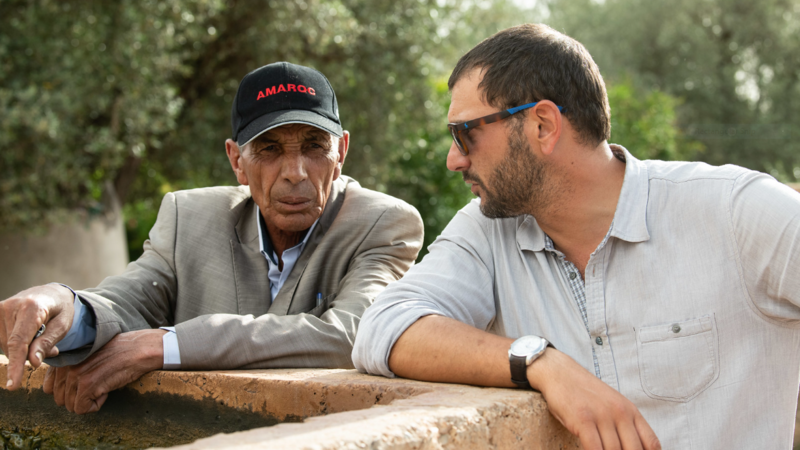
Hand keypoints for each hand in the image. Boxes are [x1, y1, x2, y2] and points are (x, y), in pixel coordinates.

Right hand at [0, 284, 74, 389]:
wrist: (50, 293)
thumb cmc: (60, 310)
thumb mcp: (63, 325)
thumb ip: (47, 343)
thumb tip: (32, 363)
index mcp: (31, 307)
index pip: (19, 342)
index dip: (16, 365)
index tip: (12, 385)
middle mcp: (10, 306)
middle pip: (13, 347)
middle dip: (30, 354)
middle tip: (50, 347)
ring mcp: (0, 309)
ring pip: (6, 346)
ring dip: (23, 349)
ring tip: (39, 337)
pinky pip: (1, 341)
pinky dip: (14, 345)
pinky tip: (28, 338)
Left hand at [42, 329, 165, 413]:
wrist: (138, 349)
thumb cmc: (117, 352)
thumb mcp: (87, 355)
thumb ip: (70, 366)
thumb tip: (59, 388)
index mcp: (64, 357)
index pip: (48, 387)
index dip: (67, 391)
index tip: (85, 383)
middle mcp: (65, 365)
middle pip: (59, 399)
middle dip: (78, 398)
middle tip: (97, 384)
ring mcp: (75, 375)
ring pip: (70, 406)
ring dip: (88, 401)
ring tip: (102, 386)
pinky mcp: (87, 386)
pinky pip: (82, 409)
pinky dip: (95, 405)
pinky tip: (106, 391)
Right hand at [528, 348, 660, 449]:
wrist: (561, 373)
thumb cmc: (585, 394)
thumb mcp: (612, 405)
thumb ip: (625, 425)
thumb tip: (632, 447)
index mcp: (630, 410)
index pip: (651, 443)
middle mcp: (620, 412)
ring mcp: (601, 415)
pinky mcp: (583, 419)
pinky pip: (594, 448)